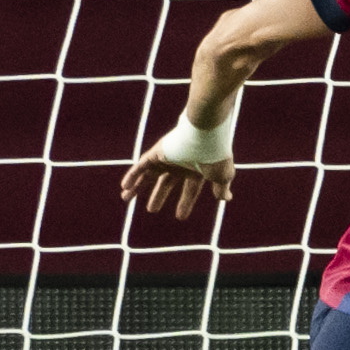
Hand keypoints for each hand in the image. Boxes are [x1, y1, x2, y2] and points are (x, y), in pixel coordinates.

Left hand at [117, 125, 236, 219]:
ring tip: (126, 198)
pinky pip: (141, 165)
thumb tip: (225, 199)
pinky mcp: (157, 152)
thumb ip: (222, 187)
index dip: (185, 203)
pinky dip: (132, 176)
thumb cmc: (216, 154)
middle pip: (166, 182)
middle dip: (158, 195)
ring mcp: (168, 157)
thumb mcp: (222, 175)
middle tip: (152, 209)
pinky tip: (124, 187)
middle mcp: (181, 163)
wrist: (207, 133)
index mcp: (197, 169)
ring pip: (149, 174)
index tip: (180, 217)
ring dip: (138, 187)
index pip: (189, 189)